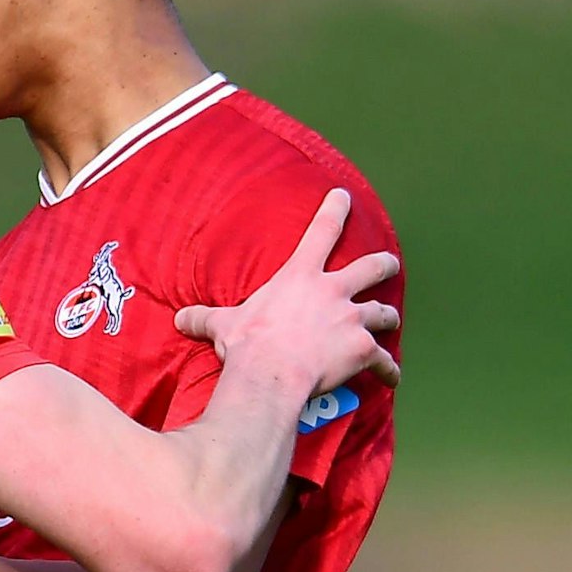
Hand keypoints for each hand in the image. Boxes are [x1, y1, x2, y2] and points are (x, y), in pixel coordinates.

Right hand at [174, 188, 400, 394]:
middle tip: (390, 264)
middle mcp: (333, 292)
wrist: (272, 373)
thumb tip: (179, 319)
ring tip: (390, 320)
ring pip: (382, 312)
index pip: (321, 232)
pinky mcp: (363, 350)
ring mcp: (352, 320)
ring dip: (387, 317)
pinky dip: (388, 369)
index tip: (344, 195)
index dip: (334, 209)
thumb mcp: (223, 325)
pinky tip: (392, 376)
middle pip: (371, 268)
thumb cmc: (248, 344)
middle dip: (384, 265)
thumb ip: (205, 318)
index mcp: (301, 277)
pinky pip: (383, 359)